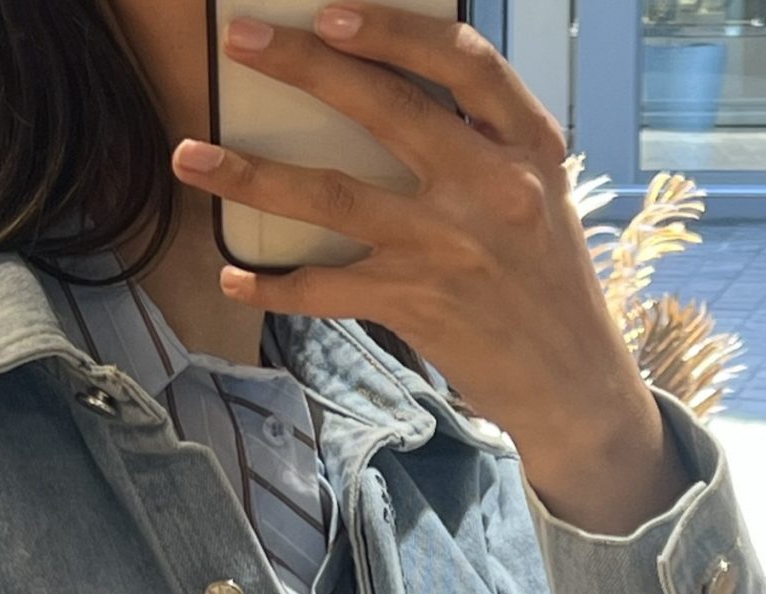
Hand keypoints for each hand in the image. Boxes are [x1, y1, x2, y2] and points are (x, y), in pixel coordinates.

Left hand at [173, 5, 690, 529]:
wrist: (574, 384)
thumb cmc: (546, 282)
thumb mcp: (539, 193)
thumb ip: (482, 144)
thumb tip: (389, 95)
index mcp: (526, 146)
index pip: (460, 61)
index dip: (392, 30)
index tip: (331, 12)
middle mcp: (489, 188)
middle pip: (383, 109)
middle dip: (302, 67)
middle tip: (240, 42)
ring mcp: (448, 248)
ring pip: (333, 195)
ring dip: (252, 174)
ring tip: (191, 156)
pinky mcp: (416, 306)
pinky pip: (326, 288)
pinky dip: (274, 284)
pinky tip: (234, 274)